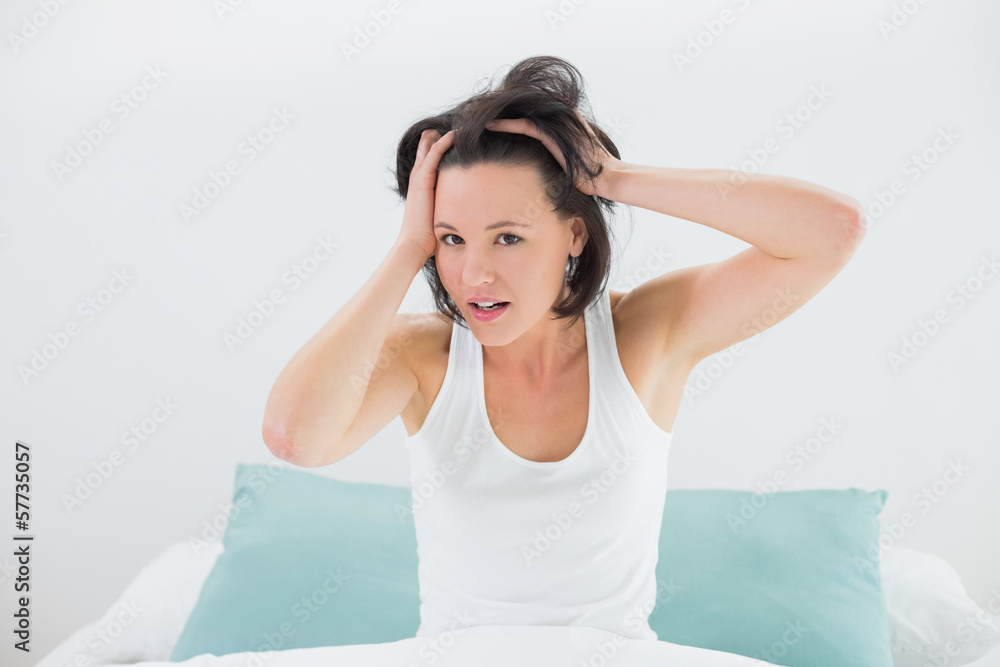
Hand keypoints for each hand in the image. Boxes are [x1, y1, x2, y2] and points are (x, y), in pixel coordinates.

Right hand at [397, 128, 454, 261]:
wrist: (415, 243)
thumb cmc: (428, 235)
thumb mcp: (440, 215)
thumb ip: (449, 209)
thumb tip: (464, 213)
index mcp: (422, 186)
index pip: (430, 162)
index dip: (439, 149)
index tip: (454, 140)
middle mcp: (419, 178)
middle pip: (427, 150)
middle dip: (437, 137)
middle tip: (452, 125)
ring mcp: (419, 177)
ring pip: (430, 148)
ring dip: (442, 135)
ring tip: (457, 124)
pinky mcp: (422, 180)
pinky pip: (433, 155)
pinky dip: (443, 143)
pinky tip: (455, 134)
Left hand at [485, 109, 620, 197]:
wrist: (606, 178)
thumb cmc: (588, 175)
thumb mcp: (567, 160)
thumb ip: (553, 153)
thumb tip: (540, 163)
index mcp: (559, 120)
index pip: (527, 112)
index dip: (506, 114)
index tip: (487, 118)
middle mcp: (557, 116)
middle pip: (521, 108)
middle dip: (498, 110)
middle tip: (476, 114)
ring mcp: (556, 122)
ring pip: (519, 113)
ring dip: (497, 115)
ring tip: (477, 117)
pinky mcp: (552, 133)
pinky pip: (523, 125)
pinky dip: (504, 124)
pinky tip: (487, 125)